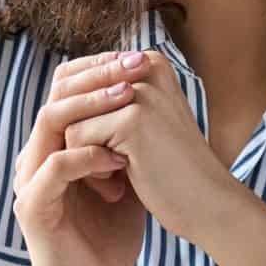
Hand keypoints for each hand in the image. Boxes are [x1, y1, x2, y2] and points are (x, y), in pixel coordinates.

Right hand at [11, 50, 151, 265]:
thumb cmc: (107, 235)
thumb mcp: (126, 176)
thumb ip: (130, 139)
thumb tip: (161, 98)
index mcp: (56, 142)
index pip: (67, 86)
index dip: (101, 67)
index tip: (140, 58)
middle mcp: (37, 153)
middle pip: (57, 93)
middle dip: (99, 75)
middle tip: (135, 67)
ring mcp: (31, 178)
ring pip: (50, 121)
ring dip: (91, 107)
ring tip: (127, 100)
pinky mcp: (32, 205)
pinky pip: (55, 167)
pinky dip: (88, 157)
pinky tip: (119, 160)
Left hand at [62, 50, 237, 246]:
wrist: (207, 204)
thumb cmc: (171, 168)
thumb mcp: (141, 121)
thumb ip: (107, 98)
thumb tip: (59, 82)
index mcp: (149, 61)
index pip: (82, 80)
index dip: (85, 121)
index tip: (112, 149)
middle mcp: (145, 66)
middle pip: (73, 98)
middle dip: (81, 137)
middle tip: (106, 168)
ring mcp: (140, 91)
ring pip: (70, 118)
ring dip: (83, 155)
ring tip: (114, 176)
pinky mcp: (132, 119)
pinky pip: (76, 138)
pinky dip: (89, 169)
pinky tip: (117, 185)